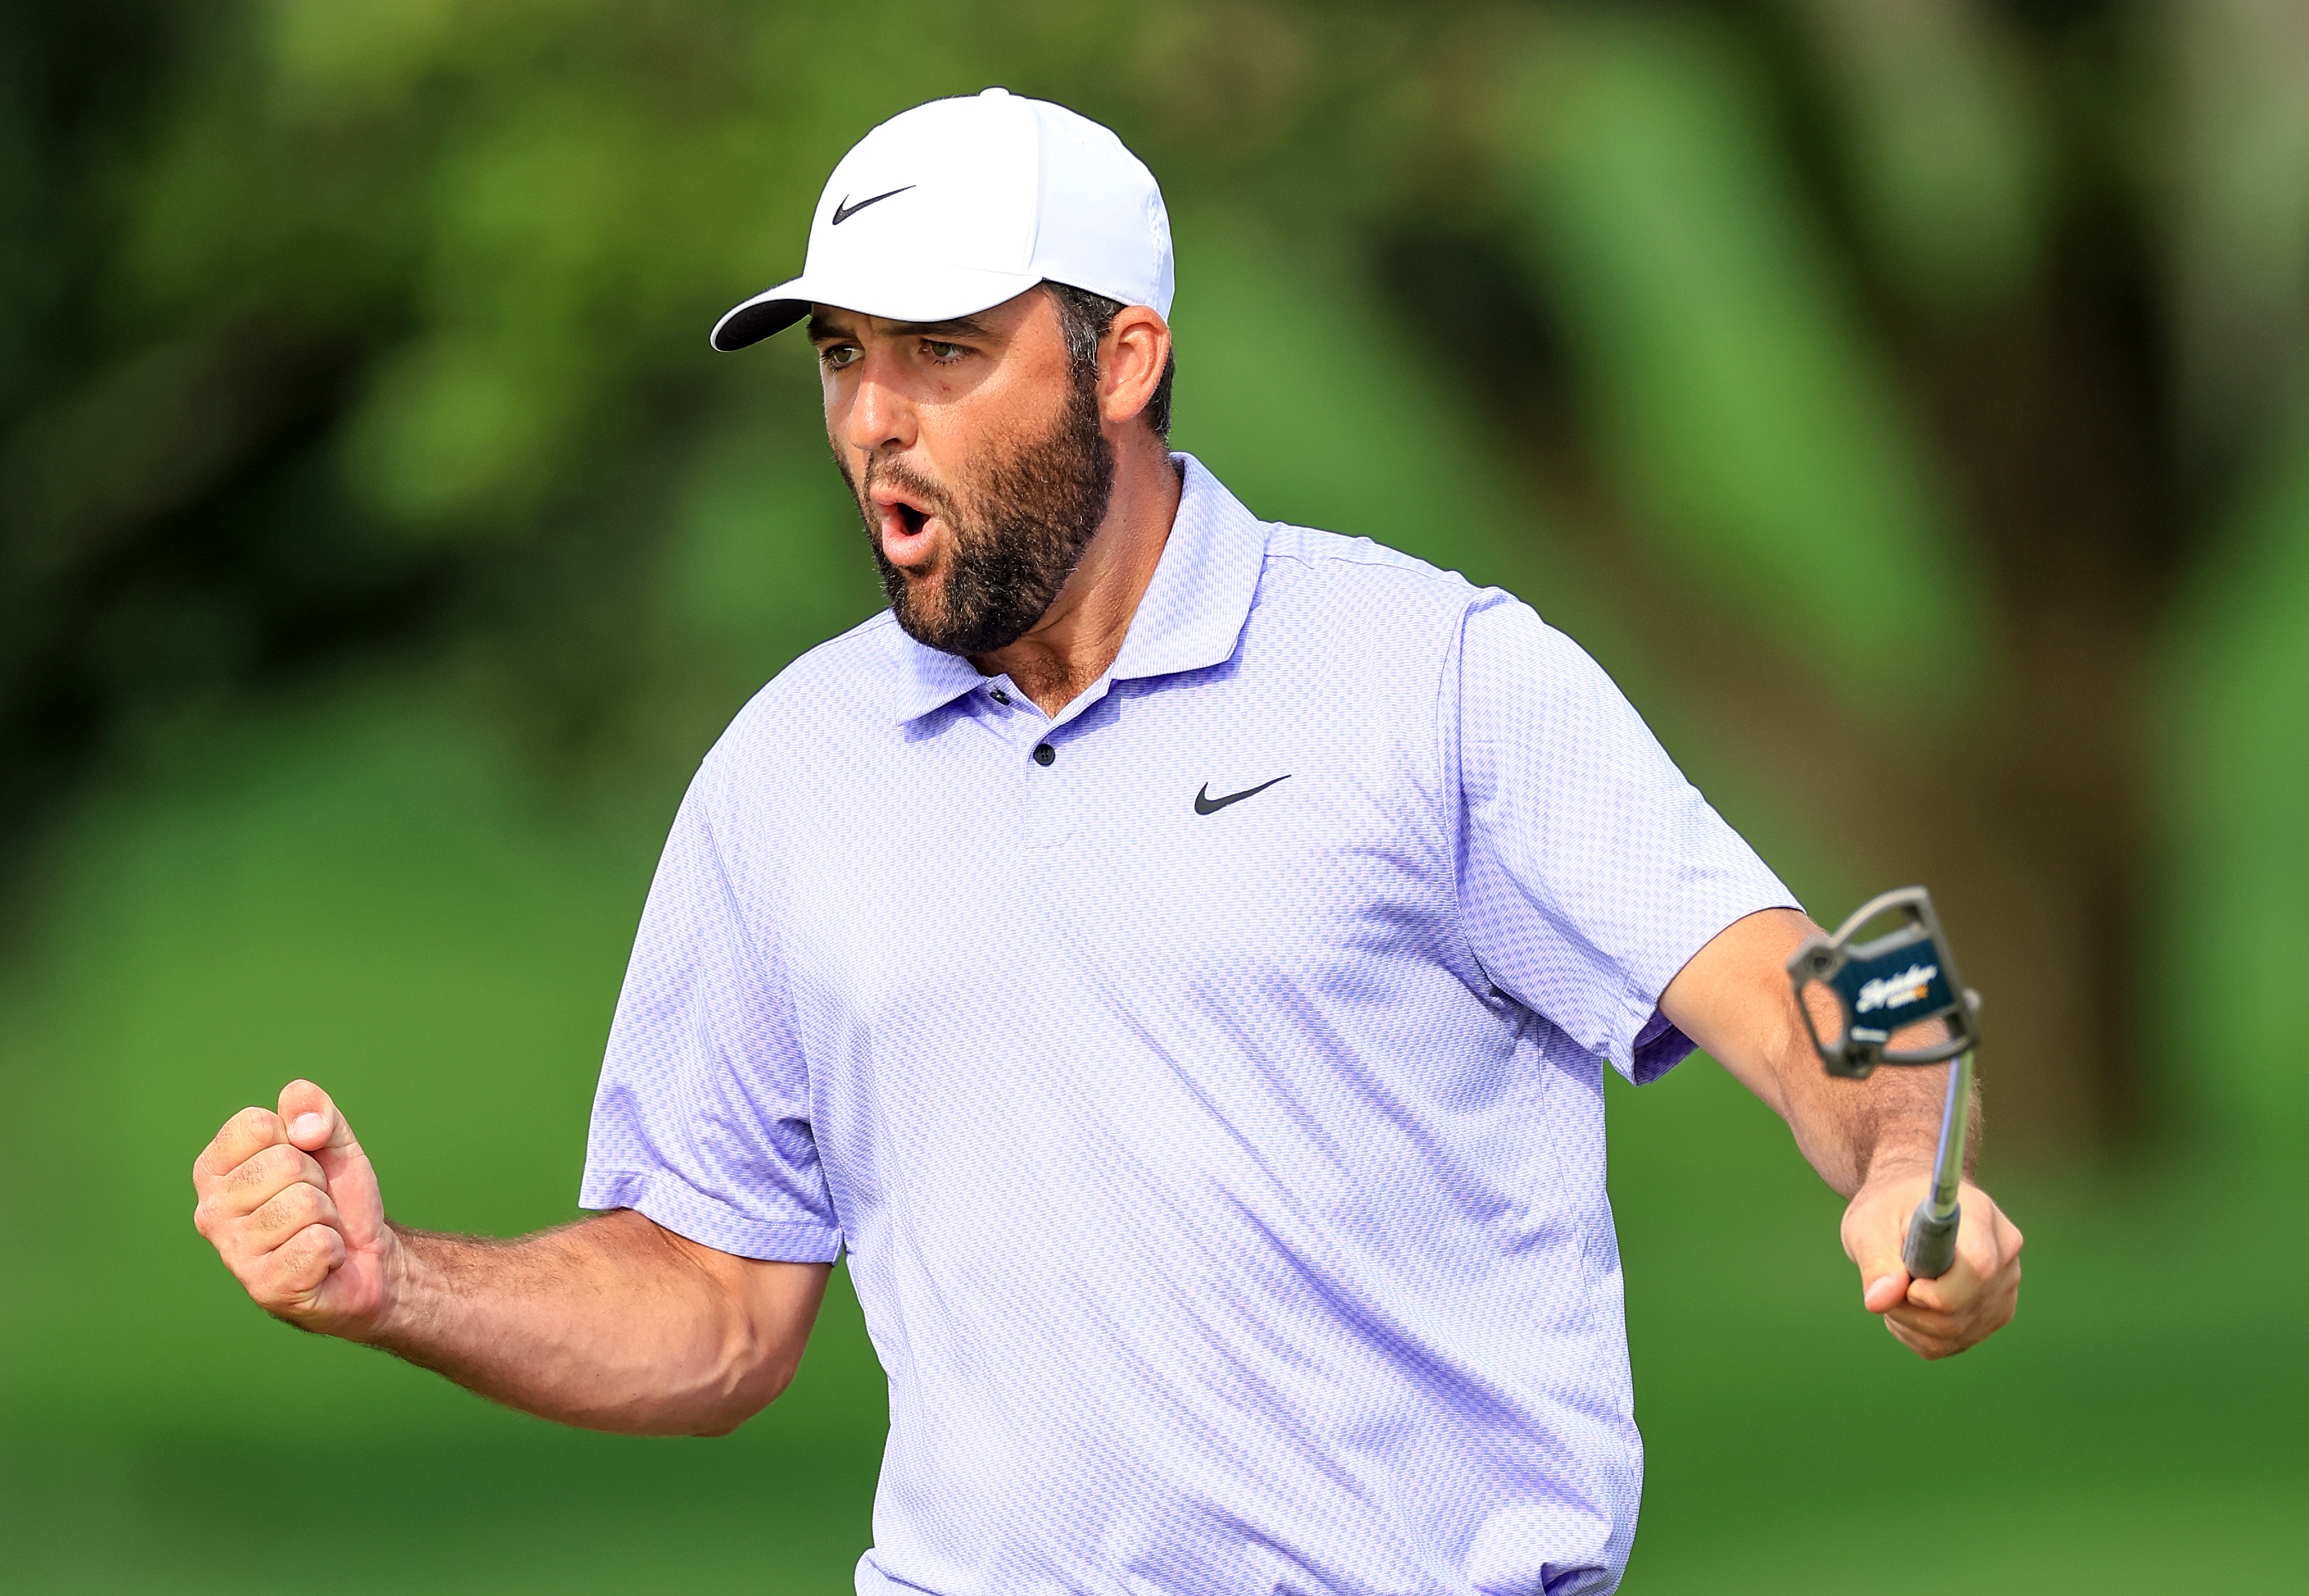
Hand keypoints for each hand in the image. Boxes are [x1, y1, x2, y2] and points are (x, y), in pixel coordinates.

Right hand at [192, 1080, 395, 1337]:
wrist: (368, 1258)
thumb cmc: (338, 1196)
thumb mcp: (333, 1140)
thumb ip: (314, 1109)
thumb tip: (303, 1126)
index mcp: (214, 1170)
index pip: (257, 1125)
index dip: (299, 1139)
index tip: (304, 1163)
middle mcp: (211, 1211)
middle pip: (286, 1163)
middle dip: (318, 1180)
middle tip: (316, 1204)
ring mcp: (233, 1253)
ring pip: (304, 1204)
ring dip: (327, 1216)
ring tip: (317, 1231)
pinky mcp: (264, 1287)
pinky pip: (317, 1243)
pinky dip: (334, 1249)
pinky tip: (321, 1262)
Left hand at [1840, 1170, 2022, 1357]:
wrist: (1907, 1211)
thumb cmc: (1888, 1211)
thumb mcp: (1869, 1226)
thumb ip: (1875, 1263)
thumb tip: (1878, 1301)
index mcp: (1979, 1216)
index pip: (1978, 1267)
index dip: (1937, 1290)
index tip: (1906, 1285)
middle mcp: (2004, 1255)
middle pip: (1962, 1309)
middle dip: (1911, 1309)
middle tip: (1886, 1285)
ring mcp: (2005, 1287)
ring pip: (1956, 1333)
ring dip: (1910, 1322)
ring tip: (1895, 1288)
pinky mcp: (1995, 1313)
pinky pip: (1953, 1343)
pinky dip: (1919, 1333)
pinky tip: (1908, 1304)